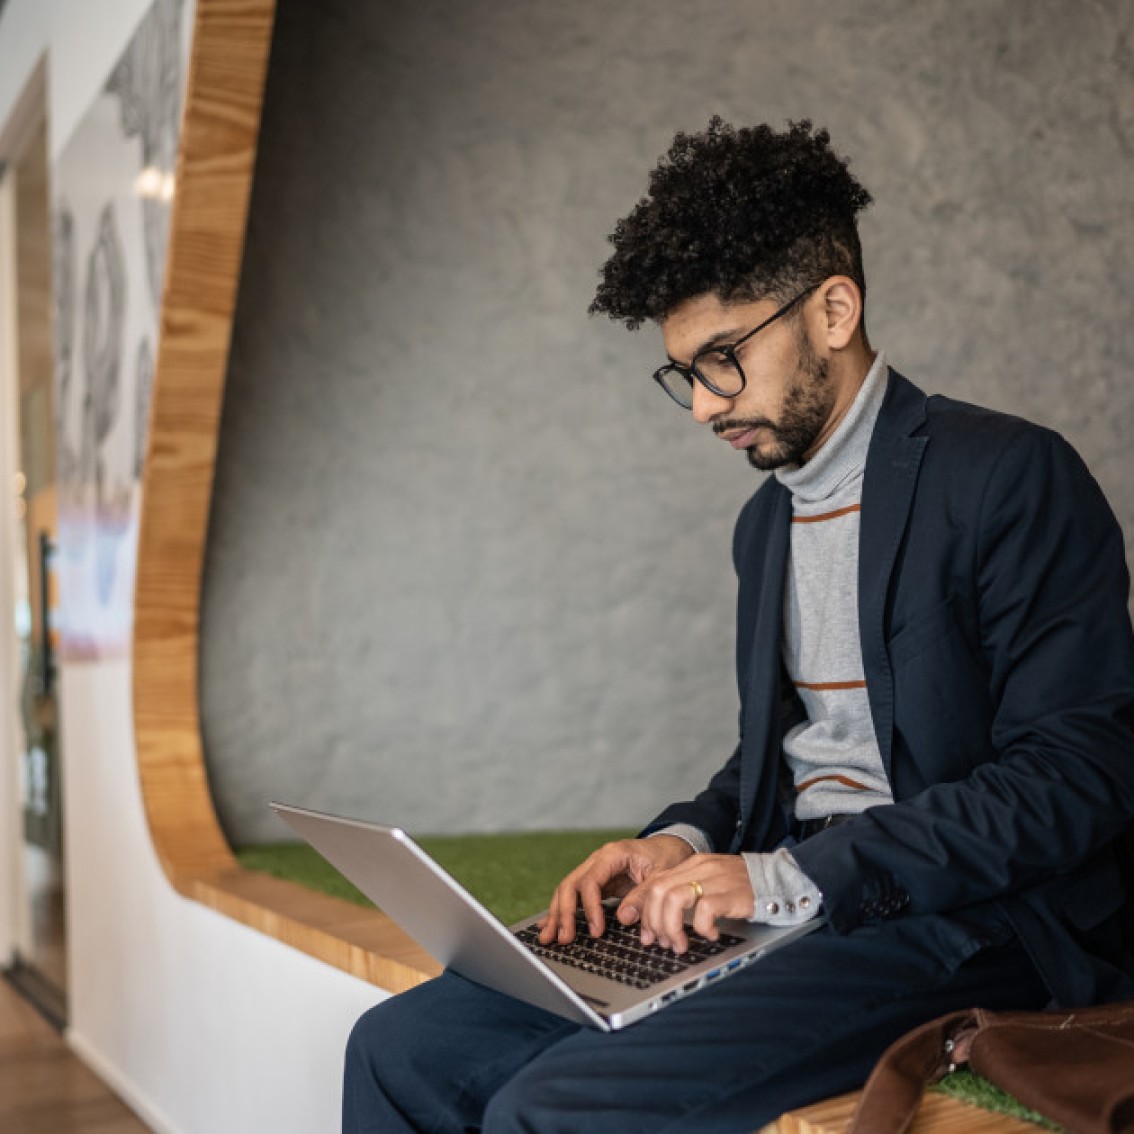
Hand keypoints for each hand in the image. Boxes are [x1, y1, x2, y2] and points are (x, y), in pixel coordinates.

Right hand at [537, 836, 693, 944]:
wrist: (669, 847)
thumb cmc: (667, 857)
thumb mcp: (662, 875)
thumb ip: (644, 895)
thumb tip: (624, 917)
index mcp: (612, 854)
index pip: (590, 882)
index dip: (590, 908)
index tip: (596, 931)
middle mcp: (598, 860)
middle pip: (570, 884)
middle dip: (564, 913)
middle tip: (563, 938)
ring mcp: (594, 871)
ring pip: (567, 891)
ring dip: (557, 914)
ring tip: (549, 937)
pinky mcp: (597, 883)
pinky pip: (575, 897)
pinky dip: (563, 911)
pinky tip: (550, 925)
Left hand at [617, 854, 753, 953]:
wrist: (777, 879)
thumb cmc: (740, 887)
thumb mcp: (708, 883)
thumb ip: (686, 892)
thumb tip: (659, 921)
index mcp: (691, 864)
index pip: (655, 883)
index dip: (646, 912)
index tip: (649, 935)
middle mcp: (700, 867)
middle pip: (659, 891)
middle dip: (655, 922)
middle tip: (665, 943)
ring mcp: (716, 878)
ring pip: (674, 899)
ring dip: (672, 927)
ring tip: (682, 944)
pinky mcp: (732, 893)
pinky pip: (705, 910)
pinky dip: (702, 928)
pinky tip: (712, 935)